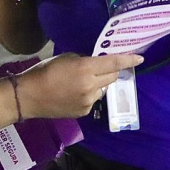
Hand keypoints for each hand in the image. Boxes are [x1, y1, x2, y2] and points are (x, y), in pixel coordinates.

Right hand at [16, 53, 143, 118]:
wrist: (29, 96)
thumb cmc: (44, 71)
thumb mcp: (65, 58)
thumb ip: (83, 61)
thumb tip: (94, 65)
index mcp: (85, 68)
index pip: (113, 63)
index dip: (128, 60)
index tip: (140, 58)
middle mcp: (91, 86)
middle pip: (111, 77)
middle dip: (110, 71)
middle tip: (101, 68)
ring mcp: (88, 101)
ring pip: (103, 89)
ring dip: (99, 84)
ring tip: (81, 82)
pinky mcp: (84, 112)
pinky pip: (93, 100)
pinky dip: (89, 95)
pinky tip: (74, 94)